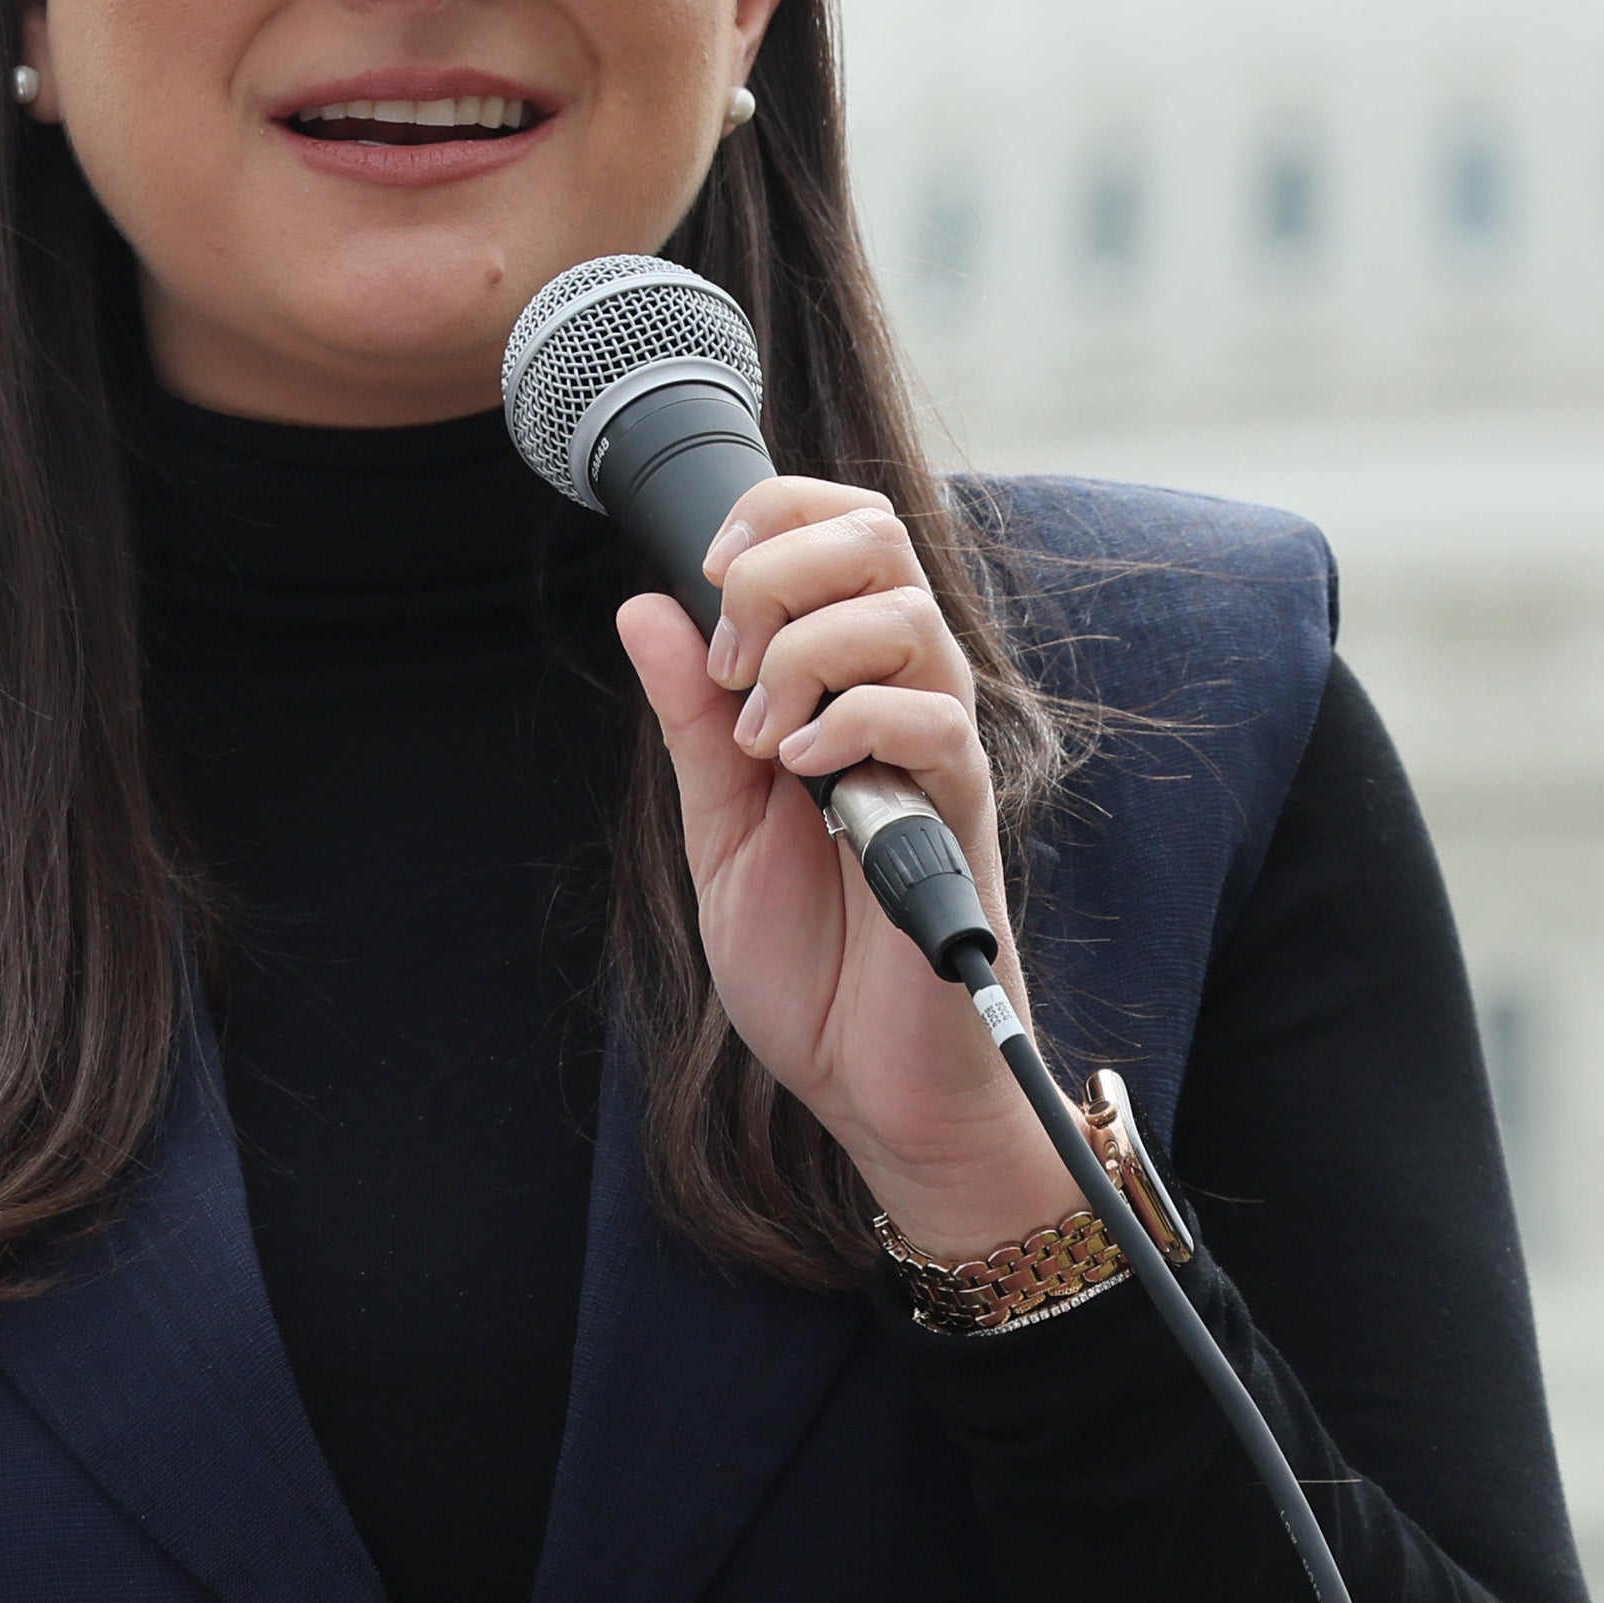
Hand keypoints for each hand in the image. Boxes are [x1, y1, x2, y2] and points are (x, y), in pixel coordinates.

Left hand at [616, 477, 1076, 1265]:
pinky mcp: (960, 816)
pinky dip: (853, 724)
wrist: (870, 1085)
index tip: (709, 577)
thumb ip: (691, 721)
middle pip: (879, 537)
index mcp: (841, 688)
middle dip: (780, 570)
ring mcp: (935, 754)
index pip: (840, 531)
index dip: (772, 518)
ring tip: (764, 743)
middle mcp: (900, 699)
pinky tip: (804, 775)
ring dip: (804, 655)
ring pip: (907, 615)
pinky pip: (931, 721)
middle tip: (732, 664)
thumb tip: (643, 610)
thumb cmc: (812, 968)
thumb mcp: (718, 830)